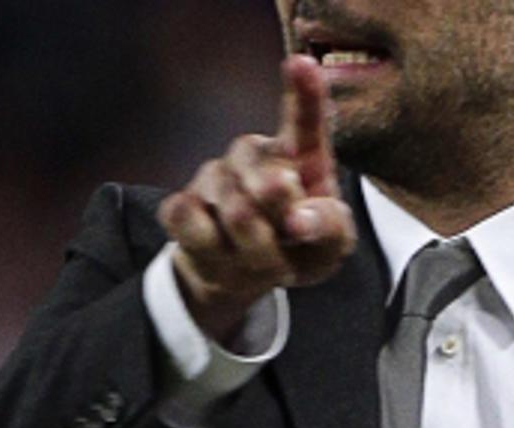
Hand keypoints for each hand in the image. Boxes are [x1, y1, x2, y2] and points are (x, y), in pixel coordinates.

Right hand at [158, 55, 355, 341]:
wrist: (246, 278)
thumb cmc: (299, 250)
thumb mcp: (332, 245)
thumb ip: (331, 228)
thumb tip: (298, 220)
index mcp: (302, 158)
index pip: (304, 121)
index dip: (305, 94)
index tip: (302, 63)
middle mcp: (254, 156)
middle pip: (270, 182)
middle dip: (285, 223)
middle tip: (291, 238)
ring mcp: (215, 176)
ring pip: (235, 213)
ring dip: (256, 251)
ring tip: (265, 259)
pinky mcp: (181, 204)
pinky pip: (193, 224)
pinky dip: (214, 251)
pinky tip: (223, 251)